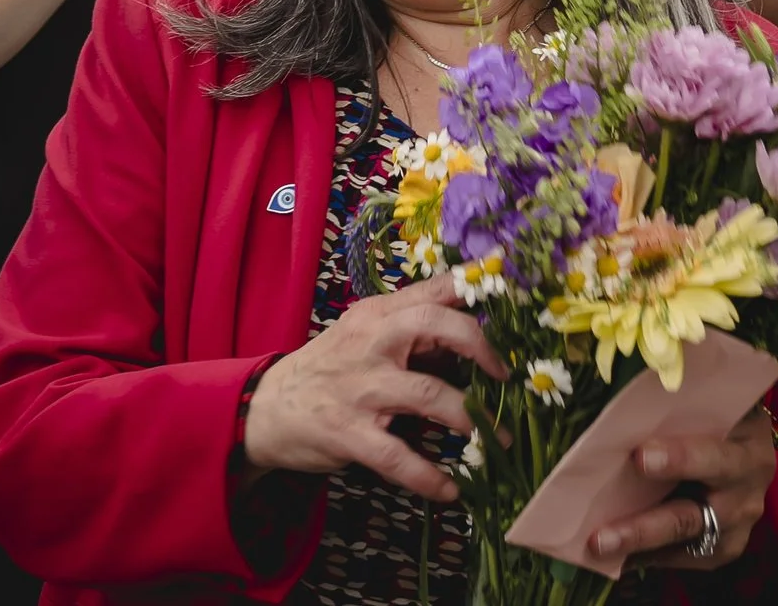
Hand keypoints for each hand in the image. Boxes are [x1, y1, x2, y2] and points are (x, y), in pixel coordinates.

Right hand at [241, 278, 508, 501]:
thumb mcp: (364, 335)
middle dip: (479, 346)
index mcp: (378, 314)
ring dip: (472, 420)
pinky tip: (451, 490)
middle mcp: (370, 342)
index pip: (433, 288)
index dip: (475, 290)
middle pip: (433, 324)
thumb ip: (412, 330)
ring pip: (428, 396)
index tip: (512, 302)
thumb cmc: (328, 369)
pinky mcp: (348, 433)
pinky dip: (430, 477)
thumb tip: (473, 335)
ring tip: (498, 440)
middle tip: (505, 375)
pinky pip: (398, 457)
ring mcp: (359, 388)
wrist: (266, 408)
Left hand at [586, 406, 777, 570]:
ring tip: (596, 547)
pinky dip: (646, 557)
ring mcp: (737, 526)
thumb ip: (677, 402)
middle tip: (601, 534)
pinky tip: (612, 555)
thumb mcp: (711, 401)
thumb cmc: (718, 414)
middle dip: (645, 526)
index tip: (639, 457)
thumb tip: (616, 385)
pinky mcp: (723, 547)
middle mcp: (746, 493)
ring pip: (684, 540)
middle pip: (693, 515)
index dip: (679, 459)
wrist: (749, 446)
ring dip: (638, 546)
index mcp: (747, 447)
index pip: (713, 456)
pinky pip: (683, 558)